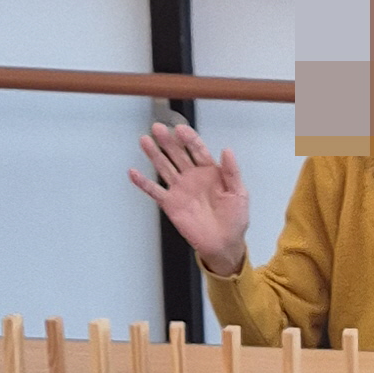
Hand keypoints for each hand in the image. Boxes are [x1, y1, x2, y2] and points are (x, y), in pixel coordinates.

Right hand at [129, 120, 250, 274]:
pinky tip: (133, 173)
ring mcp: (180, 189)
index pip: (197, 150)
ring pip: (164, 167)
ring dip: (154, 154)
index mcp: (210, 171)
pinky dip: (143, 183)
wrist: (224, 244)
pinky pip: (155, 191)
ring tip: (145, 141)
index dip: (189, 139)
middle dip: (168, 141)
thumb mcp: (239, 193)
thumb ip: (232, 172)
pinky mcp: (170, 204)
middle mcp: (192, 177)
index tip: (181, 129)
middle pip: (178, 155)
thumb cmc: (234, 219)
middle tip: (158, 129)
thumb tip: (227, 150)